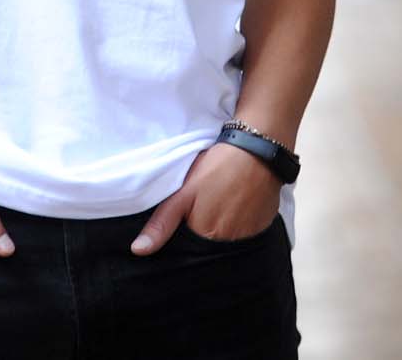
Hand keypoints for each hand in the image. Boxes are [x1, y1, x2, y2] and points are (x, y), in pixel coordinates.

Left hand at [130, 140, 281, 253]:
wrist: (258, 151)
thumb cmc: (217, 168)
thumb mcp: (183, 192)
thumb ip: (162, 223)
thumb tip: (139, 250)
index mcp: (205, 236)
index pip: (188, 251)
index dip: (184, 236)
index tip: (187, 218)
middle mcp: (229, 244)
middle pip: (208, 248)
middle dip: (202, 234)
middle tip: (205, 206)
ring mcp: (248, 238)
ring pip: (227, 242)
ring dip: (222, 230)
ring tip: (221, 204)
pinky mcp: (262, 229)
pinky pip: (245, 235)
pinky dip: (239, 225)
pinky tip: (237, 206)